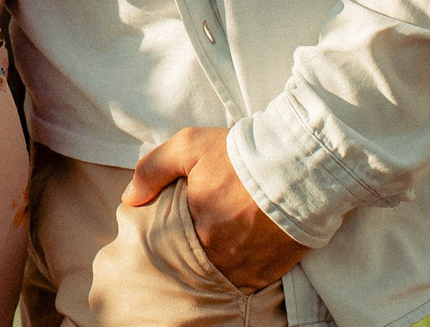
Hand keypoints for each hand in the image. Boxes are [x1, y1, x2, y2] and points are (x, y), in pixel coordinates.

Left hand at [124, 127, 309, 292]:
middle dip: (193, 251)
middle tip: (199, 233)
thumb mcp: (188, 146)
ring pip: (219, 274)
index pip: (171, 244)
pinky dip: (239, 271)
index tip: (176, 224)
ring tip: (219, 243)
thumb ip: (152, 170)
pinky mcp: (269, 273)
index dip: (171, 235)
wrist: (300, 165)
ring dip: (215, 262)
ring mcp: (246, 268)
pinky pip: (245, 282)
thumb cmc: (241, 153)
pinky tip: (238, 252)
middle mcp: (220, 255)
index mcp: (197, 228)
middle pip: (195, 261)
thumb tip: (129, 198)